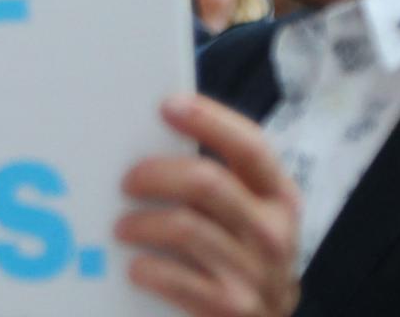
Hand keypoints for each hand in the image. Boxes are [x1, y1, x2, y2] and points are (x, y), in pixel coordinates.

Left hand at [116, 94, 300, 316]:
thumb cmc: (237, 260)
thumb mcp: (243, 220)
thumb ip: (215, 186)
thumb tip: (149, 137)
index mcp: (279, 197)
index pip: (250, 145)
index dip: (209, 120)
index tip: (166, 105)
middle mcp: (276, 232)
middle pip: (208, 183)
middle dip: (157, 175)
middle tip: (125, 182)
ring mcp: (259, 275)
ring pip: (186, 228)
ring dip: (142, 223)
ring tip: (120, 228)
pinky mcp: (234, 310)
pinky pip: (179, 280)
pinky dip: (150, 269)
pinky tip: (135, 267)